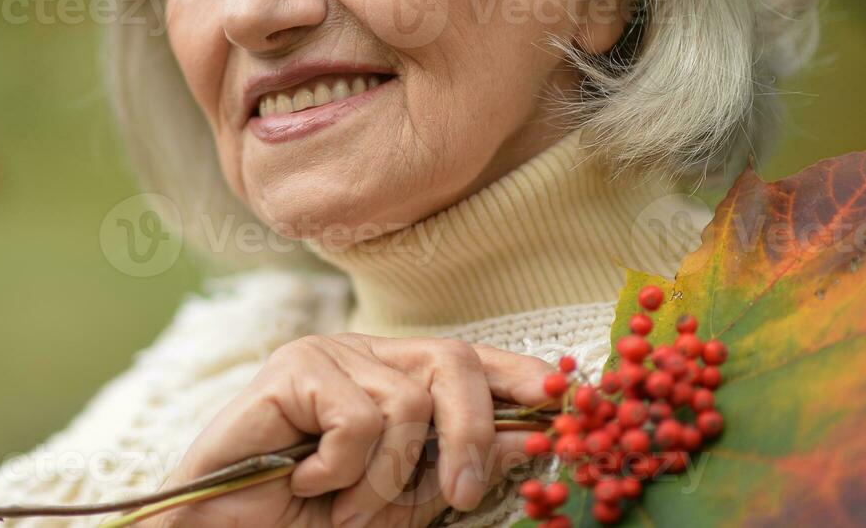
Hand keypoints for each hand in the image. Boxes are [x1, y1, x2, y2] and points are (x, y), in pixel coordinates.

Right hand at [149, 333, 555, 527]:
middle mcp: (362, 354)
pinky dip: (341, 470)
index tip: (574, 400)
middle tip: (463, 495)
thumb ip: (455, 470)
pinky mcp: (291, 368)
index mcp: (391, 378)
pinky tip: (305, 483)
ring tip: (341, 506)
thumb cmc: (307, 522)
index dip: (523, 375)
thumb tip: (530, 440)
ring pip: (406, 402)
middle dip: (473, 431)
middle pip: (453, 360)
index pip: (469, 358)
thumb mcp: (399, 504)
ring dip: (384, 478)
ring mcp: (325, 354)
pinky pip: (358, 417)